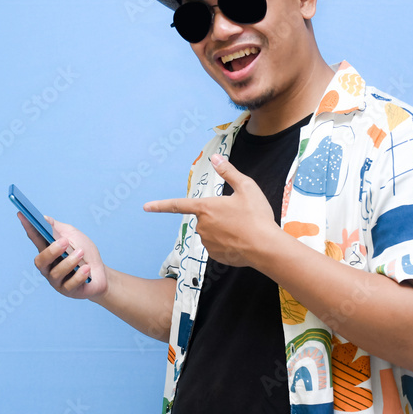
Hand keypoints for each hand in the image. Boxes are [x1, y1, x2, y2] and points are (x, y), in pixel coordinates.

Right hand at [18, 212, 107, 299]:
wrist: (102, 274)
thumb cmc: (85, 254)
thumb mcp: (74, 236)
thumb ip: (58, 229)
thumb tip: (44, 218)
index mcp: (48, 251)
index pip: (35, 239)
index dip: (28, 227)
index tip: (22, 214)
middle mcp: (48, 267)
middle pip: (41, 261)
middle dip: (51, 251)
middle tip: (64, 242)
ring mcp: (57, 281)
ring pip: (56, 273)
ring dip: (70, 262)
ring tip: (81, 253)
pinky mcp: (68, 291)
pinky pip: (70, 284)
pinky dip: (79, 275)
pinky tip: (87, 269)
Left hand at [143, 154, 275, 267]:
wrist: (265, 247)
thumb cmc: (256, 216)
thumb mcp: (246, 187)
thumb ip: (228, 172)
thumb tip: (215, 158)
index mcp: (206, 208)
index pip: (178, 205)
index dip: (161, 205)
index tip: (146, 207)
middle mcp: (202, 226)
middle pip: (205, 217)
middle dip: (218, 216)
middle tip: (240, 216)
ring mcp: (208, 242)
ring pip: (212, 232)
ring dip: (223, 229)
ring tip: (243, 229)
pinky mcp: (215, 255)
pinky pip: (218, 245)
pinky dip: (228, 243)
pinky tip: (241, 241)